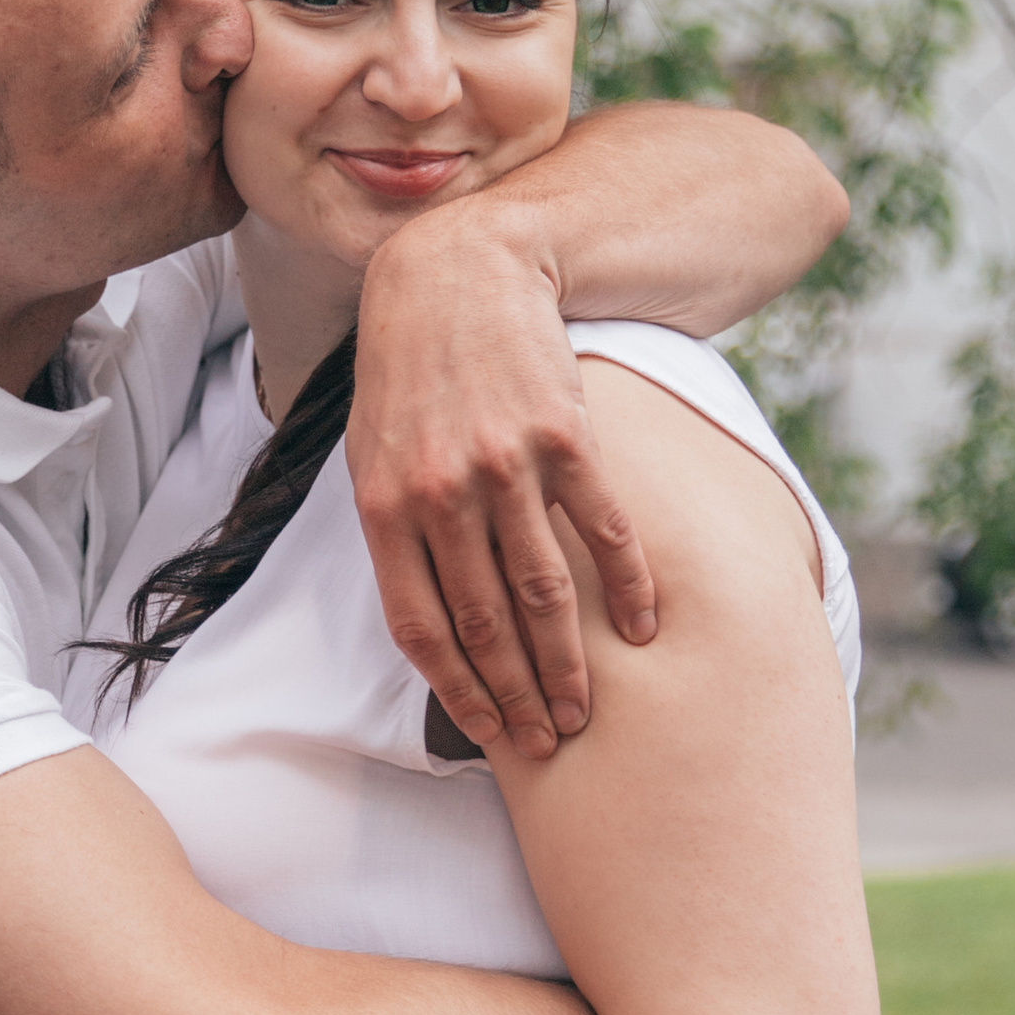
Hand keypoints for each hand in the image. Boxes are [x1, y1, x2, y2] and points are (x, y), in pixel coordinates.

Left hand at [350, 211, 655, 759]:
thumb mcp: (372, 452)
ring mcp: (505, 466)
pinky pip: (603, 529)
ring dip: (570, 662)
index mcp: (384, 506)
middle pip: (487, 623)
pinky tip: (643, 627)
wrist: (457, 273)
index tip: (488, 731)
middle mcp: (442, 493)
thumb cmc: (408, 374)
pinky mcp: (564, 436)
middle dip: (519, 695)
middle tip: (548, 741)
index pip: (421, 627)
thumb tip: (427, 620)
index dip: (456, 690)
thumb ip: (395, 532)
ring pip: (545, 591)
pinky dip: (627, 585)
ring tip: (586, 709)